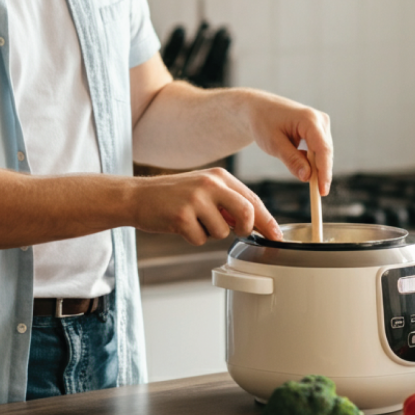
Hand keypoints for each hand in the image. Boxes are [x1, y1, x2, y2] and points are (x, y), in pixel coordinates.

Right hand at [127, 167, 281, 245]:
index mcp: (220, 176)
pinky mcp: (181, 215)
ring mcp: (196, 199)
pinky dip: (193, 238)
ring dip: (210, 233)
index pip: (253, 199)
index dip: (267, 220)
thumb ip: (228, 201)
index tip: (276, 236)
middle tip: (234, 231)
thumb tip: (254, 223)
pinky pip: (200, 239)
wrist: (138, 196)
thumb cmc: (173, 196)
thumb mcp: (204, 189)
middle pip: (246, 213)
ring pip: (222, 231)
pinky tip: (180, 225)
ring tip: (193, 221)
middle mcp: (210, 184)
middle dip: (244, 229)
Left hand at [243, 92, 333, 195]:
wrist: (258, 108)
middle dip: (322, 173)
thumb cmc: (263, 123)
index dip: (324, 172)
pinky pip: (319, 150)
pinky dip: (312, 161)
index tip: (322, 191)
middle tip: (317, 195)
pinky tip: (302, 166)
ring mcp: (320, 124)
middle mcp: (320, 120)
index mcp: (309, 119)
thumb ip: (292, 160)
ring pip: (323, 153)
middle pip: (325, 152)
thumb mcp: (274, 144)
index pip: (322, 149)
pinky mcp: (318, 129)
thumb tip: (307, 177)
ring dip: (316, 167)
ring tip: (306, 179)